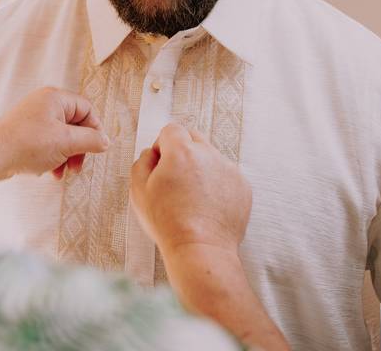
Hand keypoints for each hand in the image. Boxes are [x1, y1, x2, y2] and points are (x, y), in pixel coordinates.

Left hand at [0, 86, 109, 178]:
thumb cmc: (27, 145)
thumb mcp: (66, 142)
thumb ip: (91, 140)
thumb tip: (106, 141)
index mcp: (55, 98)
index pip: (86, 109)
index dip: (94, 129)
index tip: (96, 148)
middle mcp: (43, 103)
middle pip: (74, 124)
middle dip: (79, 147)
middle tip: (78, 166)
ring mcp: (33, 118)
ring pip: (61, 136)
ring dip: (67, 155)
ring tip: (63, 172)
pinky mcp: (25, 132)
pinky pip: (47, 143)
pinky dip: (53, 157)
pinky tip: (50, 172)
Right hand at [130, 123, 250, 258]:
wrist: (200, 250)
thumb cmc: (166, 222)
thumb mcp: (138, 189)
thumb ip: (143, 161)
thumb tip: (152, 153)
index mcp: (182, 152)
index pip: (172, 129)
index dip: (162, 144)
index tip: (161, 164)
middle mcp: (209, 154)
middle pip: (194, 137)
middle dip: (182, 151)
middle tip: (175, 178)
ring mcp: (229, 170)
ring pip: (211, 157)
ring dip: (200, 168)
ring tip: (192, 197)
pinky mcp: (243, 186)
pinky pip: (226, 175)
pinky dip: (216, 184)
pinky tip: (207, 206)